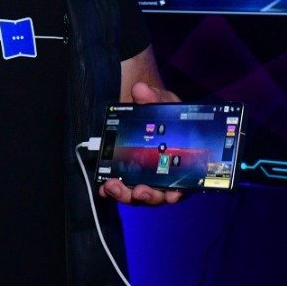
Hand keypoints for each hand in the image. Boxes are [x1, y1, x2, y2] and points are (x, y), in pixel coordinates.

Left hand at [100, 80, 183, 206]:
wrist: (143, 108)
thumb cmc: (161, 110)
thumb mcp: (161, 101)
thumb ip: (153, 97)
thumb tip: (141, 90)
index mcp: (180, 163)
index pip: (183, 184)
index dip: (178, 192)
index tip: (173, 194)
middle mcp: (163, 176)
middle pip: (157, 195)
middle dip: (147, 196)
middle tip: (139, 191)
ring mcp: (143, 178)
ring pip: (136, 195)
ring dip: (124, 193)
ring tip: (112, 186)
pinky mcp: (125, 175)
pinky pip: (119, 186)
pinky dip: (110, 189)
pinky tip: (103, 185)